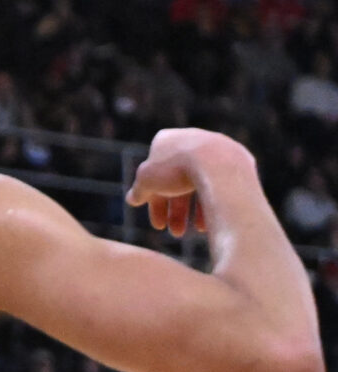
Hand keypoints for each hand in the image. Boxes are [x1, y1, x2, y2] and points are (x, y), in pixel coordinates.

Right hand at [128, 128, 252, 237]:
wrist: (218, 165)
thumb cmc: (176, 169)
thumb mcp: (147, 181)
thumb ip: (139, 190)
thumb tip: (132, 199)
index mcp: (167, 139)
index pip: (155, 174)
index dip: (154, 200)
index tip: (157, 221)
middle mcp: (193, 140)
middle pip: (179, 181)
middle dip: (175, 210)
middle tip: (174, 232)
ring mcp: (218, 149)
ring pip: (202, 185)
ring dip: (194, 211)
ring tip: (192, 232)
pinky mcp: (240, 161)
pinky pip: (223, 185)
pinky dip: (214, 203)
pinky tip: (209, 223)